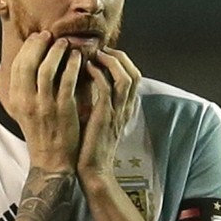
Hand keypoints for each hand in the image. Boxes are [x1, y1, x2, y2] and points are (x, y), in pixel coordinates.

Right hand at [5, 31, 82, 172]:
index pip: (18, 64)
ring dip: (56, 51)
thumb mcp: (26, 110)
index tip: (39, 37)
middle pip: (29, 62)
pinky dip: (72, 65)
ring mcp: (44, 105)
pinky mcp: (62, 110)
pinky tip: (78, 58)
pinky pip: (67, 81)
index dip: (28, 48)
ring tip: (66, 43)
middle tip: (51, 36)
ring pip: (46, 68)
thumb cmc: (43, 133)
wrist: (52, 161)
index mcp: (16, 99)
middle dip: (40, 45)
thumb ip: (27, 88)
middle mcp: (26, 101)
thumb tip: (33, 60)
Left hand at [77, 49, 141, 184]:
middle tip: (99, 49)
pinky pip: (106, 88)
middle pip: (134, 73)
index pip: (133, 76)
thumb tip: (88, 82)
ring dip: (110, 61)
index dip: (121, 60)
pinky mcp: (104, 117)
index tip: (103, 53)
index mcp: (125, 108)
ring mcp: (116, 112)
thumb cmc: (90, 146)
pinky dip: (98, 73)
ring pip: (124, 78)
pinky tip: (86, 67)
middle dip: (118, 56)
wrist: (92, 170)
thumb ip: (99, 101)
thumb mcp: (98, 119)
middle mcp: (125, 108)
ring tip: (94, 54)